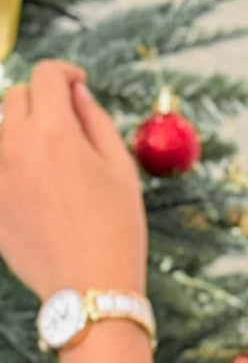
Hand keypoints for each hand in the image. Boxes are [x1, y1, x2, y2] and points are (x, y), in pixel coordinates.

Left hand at [0, 60, 147, 301]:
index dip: (65, 73)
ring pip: (3, 130)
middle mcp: (14, 144)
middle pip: (17, 96)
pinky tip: (40, 190)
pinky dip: (14, 165)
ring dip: (24, 132)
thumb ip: (96, 120)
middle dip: (42, 101)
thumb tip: (76, 93)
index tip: (76, 83)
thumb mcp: (121, 170)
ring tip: (53, 164)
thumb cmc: (115, 232)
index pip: (47, 75)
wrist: (90, 289)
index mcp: (53, 131)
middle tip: (67, 126)